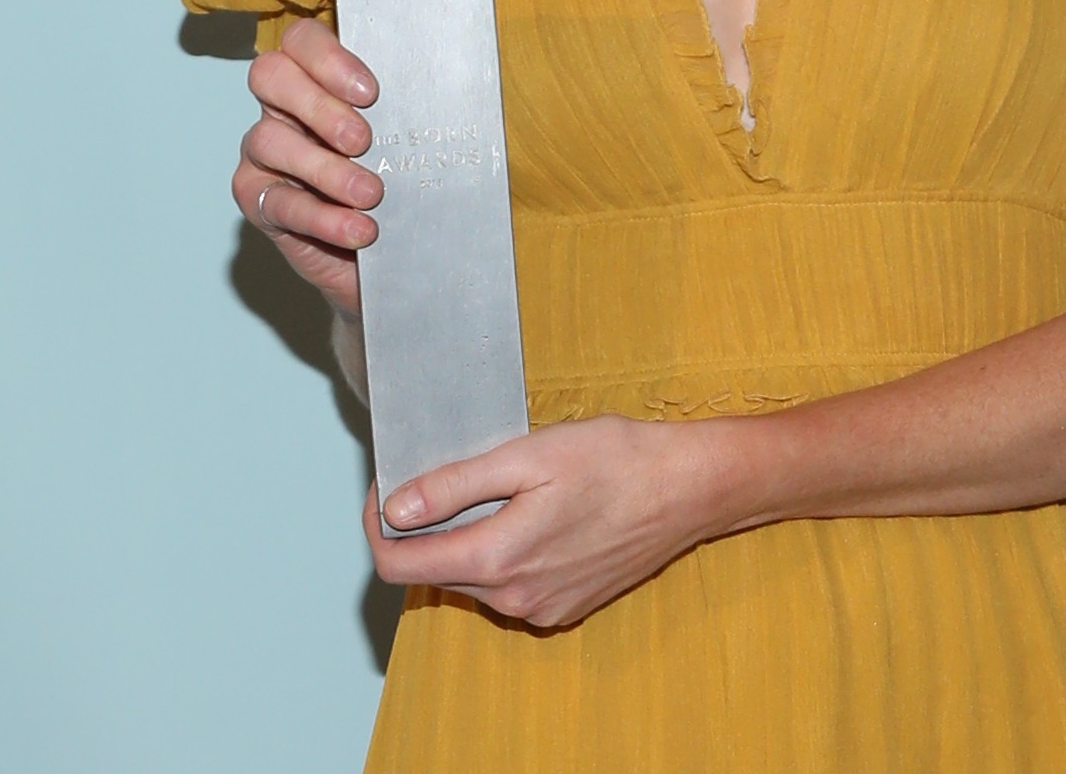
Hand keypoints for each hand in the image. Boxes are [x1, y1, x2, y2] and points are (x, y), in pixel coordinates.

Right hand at [234, 18, 378, 309]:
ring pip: (269, 141)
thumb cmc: (398, 180)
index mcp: (314, 76)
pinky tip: (359, 228)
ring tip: (370, 193)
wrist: (390, 250)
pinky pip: (279, 204)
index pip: (301, 40)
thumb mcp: (405, 139)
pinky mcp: (258, 202)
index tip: (370, 92)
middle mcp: (281, 106)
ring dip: (324, 168)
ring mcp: (263, 153)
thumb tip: (448, 89)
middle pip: (271, 76)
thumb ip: (407, 110)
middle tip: (363, 140)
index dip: (328, 57)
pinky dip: (323, 218)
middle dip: (319, 106)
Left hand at [369, 417, 735, 629]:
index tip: (387, 486)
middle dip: (424, 528)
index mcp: (498, 558)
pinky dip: (503, 553)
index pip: (399, 564)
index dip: (378, 525)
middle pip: (434, 571)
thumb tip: (395, 510)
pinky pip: (509, 587)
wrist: (687, 489)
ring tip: (499, 488)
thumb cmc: (615, 460)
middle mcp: (514, 599)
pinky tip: (534, 514)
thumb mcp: (526, 455)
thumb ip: (453, 486)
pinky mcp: (563, 609)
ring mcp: (540, 609)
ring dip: (467, 539)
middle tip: (445, 474)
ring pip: (472, 579)